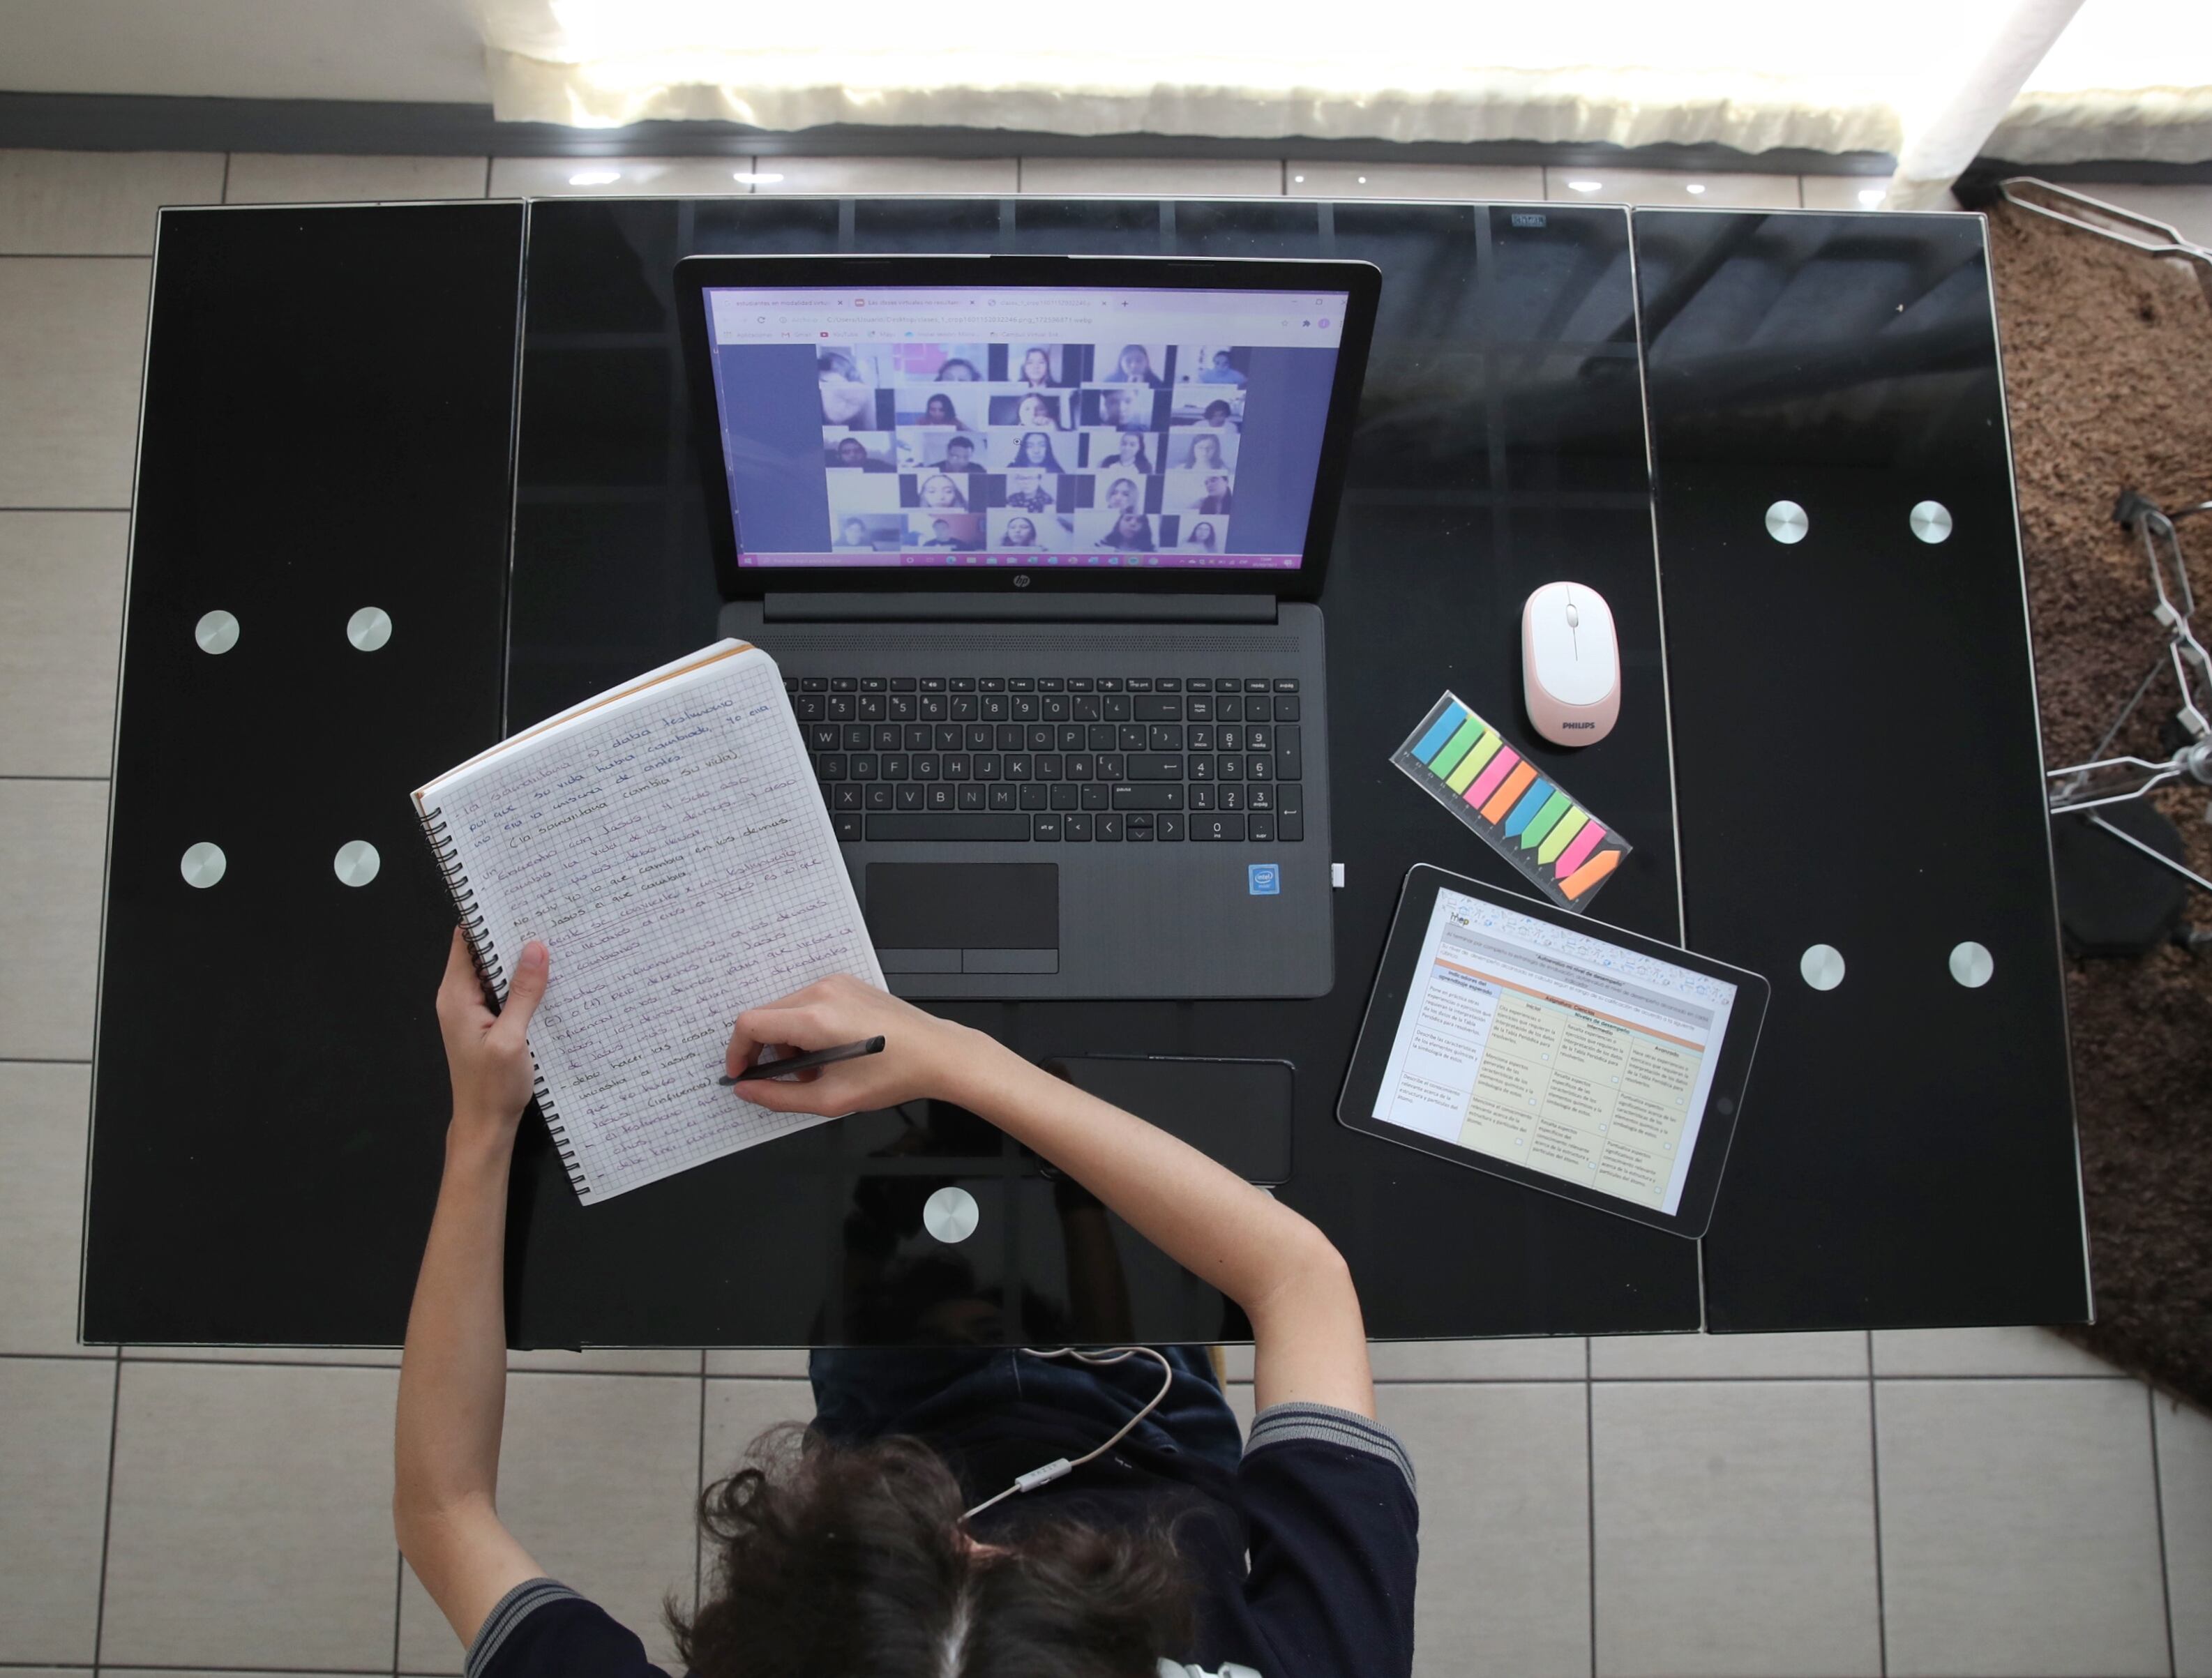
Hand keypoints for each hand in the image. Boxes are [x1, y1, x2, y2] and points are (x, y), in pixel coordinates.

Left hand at [435, 928, 549, 1136]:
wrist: (485, 1125)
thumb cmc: (492, 1088)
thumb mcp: (512, 1038)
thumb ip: (524, 993)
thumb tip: (535, 948)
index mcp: (456, 997)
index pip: (464, 941)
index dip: (487, 918)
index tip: (517, 901)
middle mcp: (458, 999)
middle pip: (481, 953)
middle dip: (510, 936)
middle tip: (545, 917)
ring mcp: (471, 1011)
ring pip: (495, 972)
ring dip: (519, 961)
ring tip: (552, 942)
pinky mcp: (486, 1023)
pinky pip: (502, 992)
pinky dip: (522, 983)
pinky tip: (547, 978)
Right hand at [724, 974, 996, 1115]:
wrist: (938, 1054)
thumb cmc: (894, 1075)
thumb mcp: (830, 1099)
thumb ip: (779, 1096)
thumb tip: (747, 1090)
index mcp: (816, 1018)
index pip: (751, 1024)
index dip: (737, 1051)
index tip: (741, 1074)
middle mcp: (823, 992)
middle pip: (767, 1016)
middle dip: (767, 1051)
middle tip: (789, 1080)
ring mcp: (837, 984)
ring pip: (787, 1010)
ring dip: (789, 1042)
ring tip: (816, 1070)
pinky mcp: (848, 984)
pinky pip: (809, 1003)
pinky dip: (807, 1028)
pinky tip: (829, 1052)